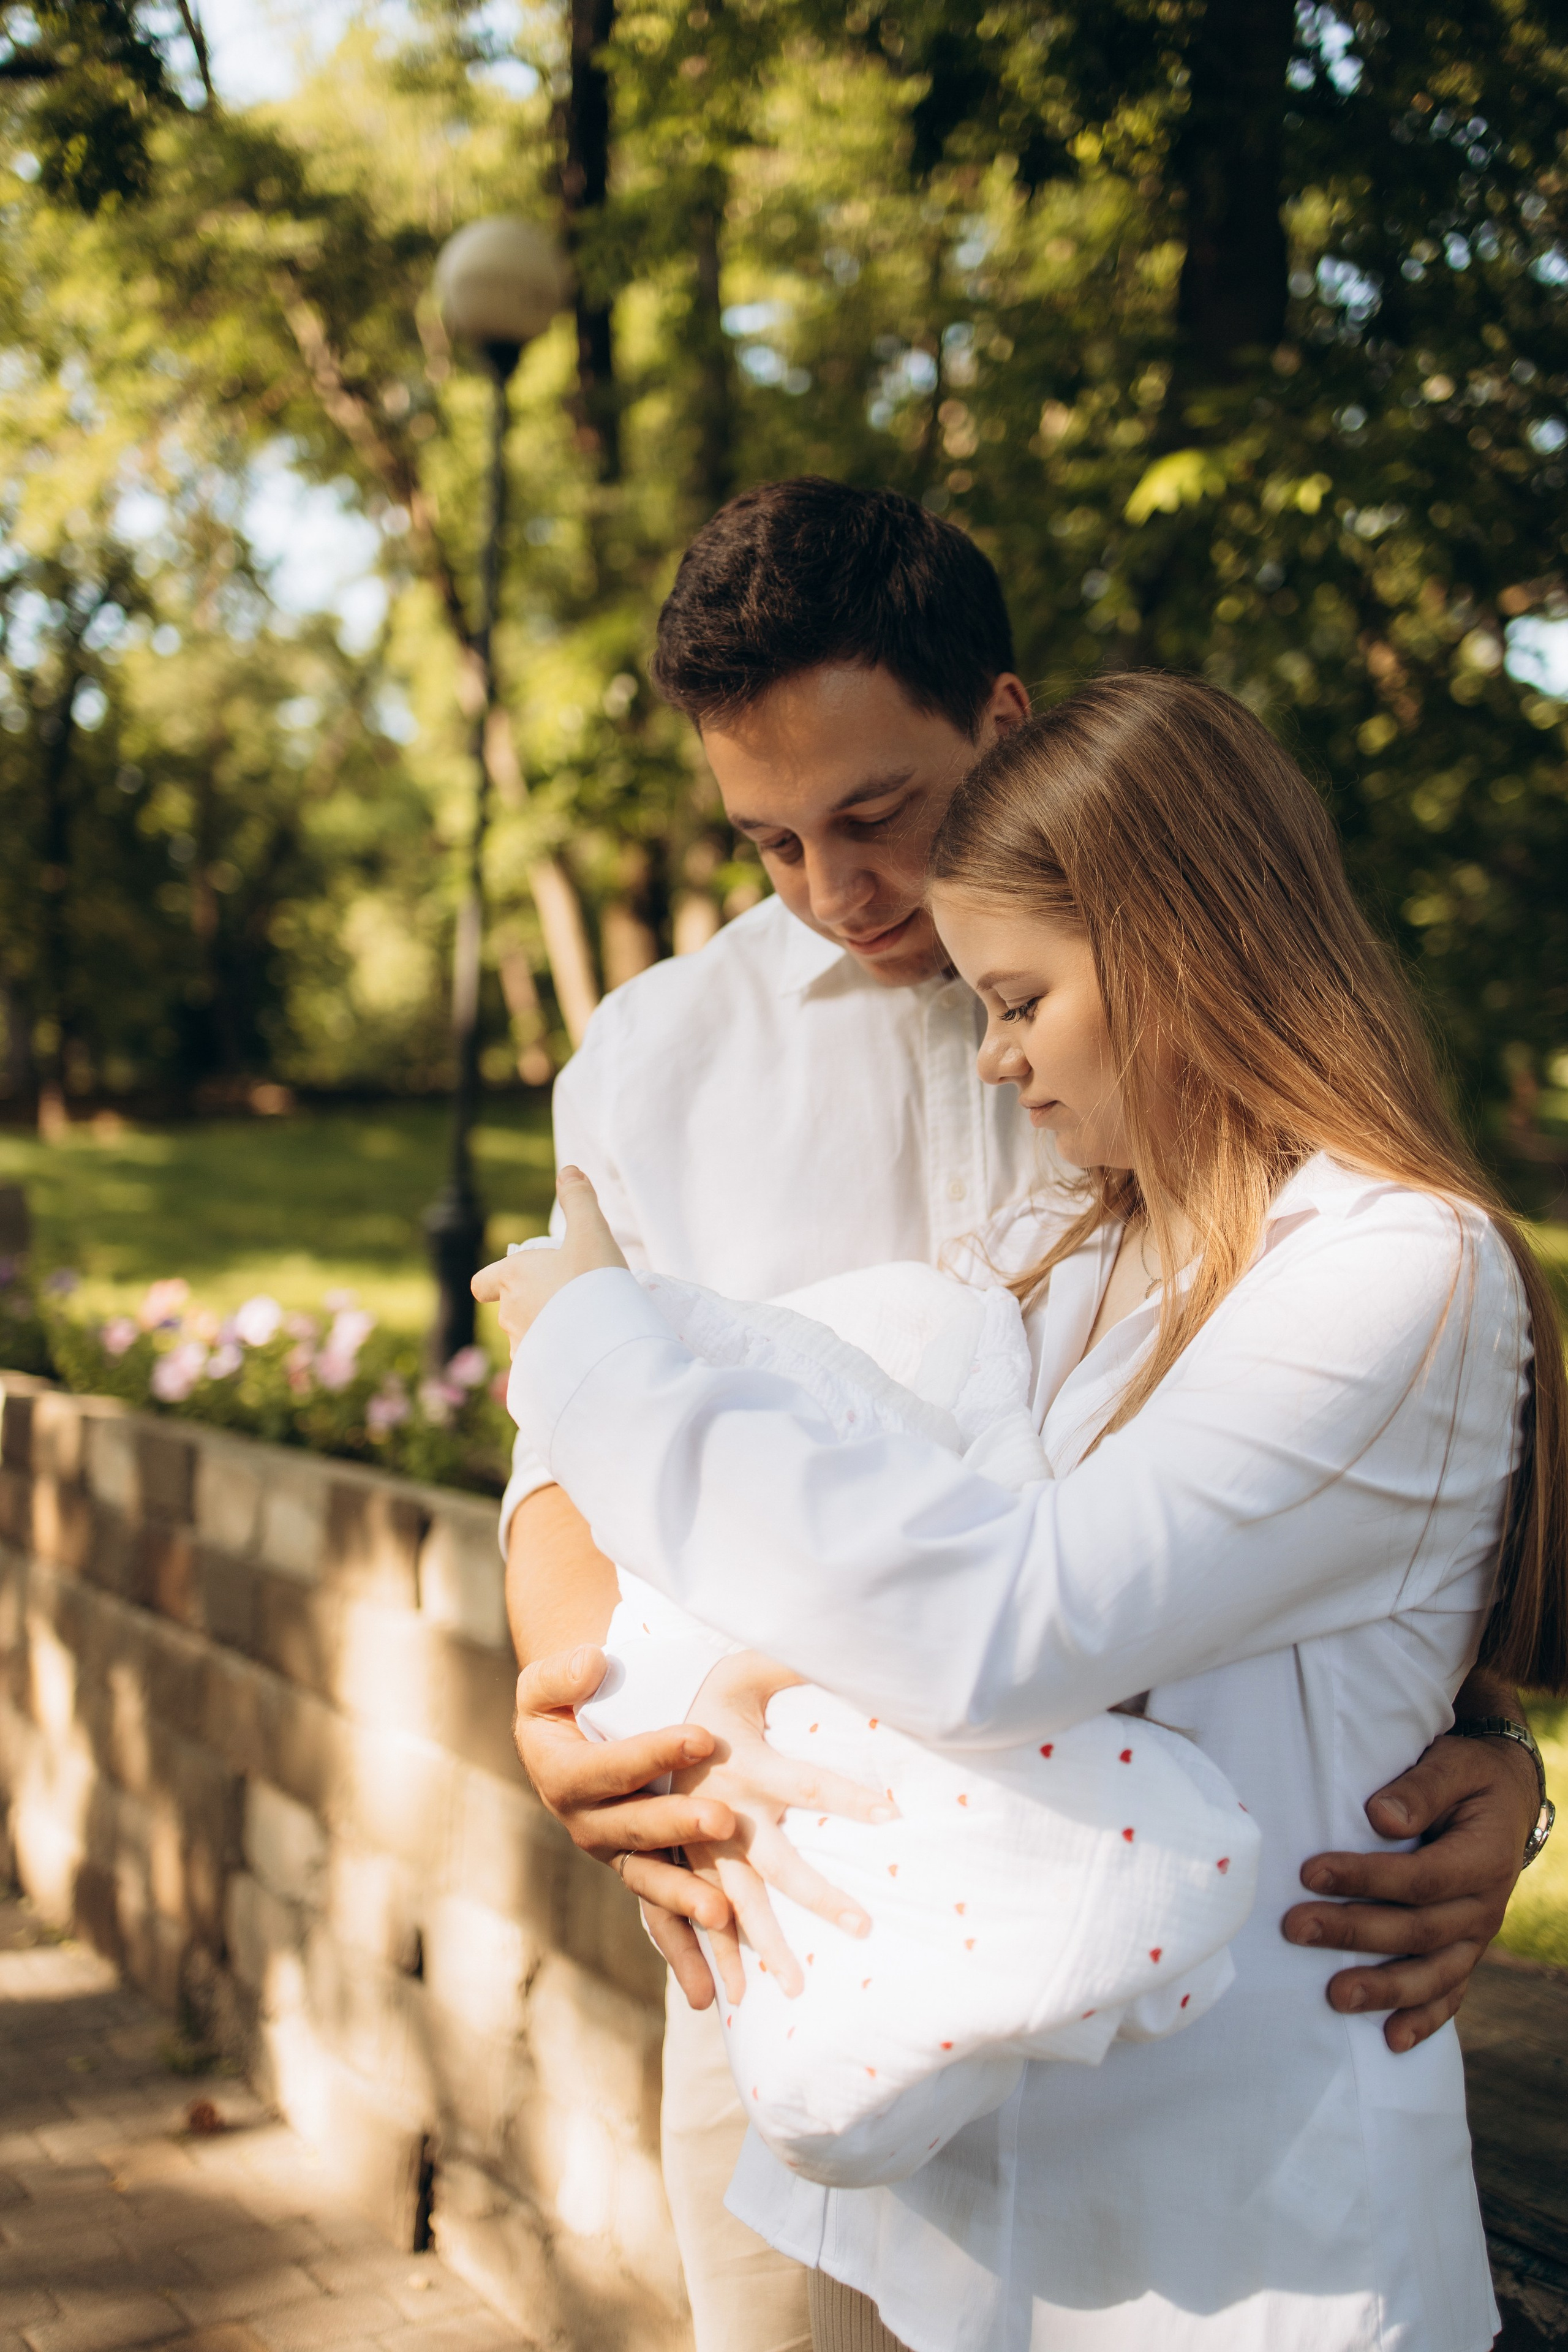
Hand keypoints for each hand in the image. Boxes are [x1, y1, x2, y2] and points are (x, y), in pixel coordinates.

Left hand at [472, 1167, 625, 1350]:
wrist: (604, 1343)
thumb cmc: (593, 1282)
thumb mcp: (592, 1232)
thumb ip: (579, 1199)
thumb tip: (568, 1169)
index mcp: (514, 1277)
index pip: (484, 1282)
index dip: (494, 1282)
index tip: (509, 1283)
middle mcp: (509, 1314)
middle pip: (510, 1309)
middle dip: (532, 1305)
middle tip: (568, 1301)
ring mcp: (521, 1347)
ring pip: (525, 1338)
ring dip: (544, 1333)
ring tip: (577, 1330)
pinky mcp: (536, 1374)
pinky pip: (540, 1366)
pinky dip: (553, 1360)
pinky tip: (577, 1356)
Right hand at [512, 1644, 741, 2010]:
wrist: (564, 1740)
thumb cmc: (562, 1702)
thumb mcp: (547, 1685)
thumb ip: (564, 1673)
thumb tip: (594, 1663)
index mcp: (563, 1775)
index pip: (611, 1765)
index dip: (654, 1751)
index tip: (702, 1734)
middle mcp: (585, 1825)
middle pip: (633, 1828)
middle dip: (679, 1823)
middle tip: (724, 1817)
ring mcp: (613, 1857)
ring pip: (648, 1882)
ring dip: (684, 1899)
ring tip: (724, 1912)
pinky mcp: (638, 1876)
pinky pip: (658, 1919)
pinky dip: (683, 1953)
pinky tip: (710, 1994)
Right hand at [673, 1652, 896, 2005]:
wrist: (627, 1714)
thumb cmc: (706, 1689)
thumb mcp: (748, 1667)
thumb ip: (792, 1664)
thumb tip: (852, 1646)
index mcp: (743, 1762)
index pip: (807, 1783)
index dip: (849, 1796)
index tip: (895, 1814)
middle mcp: (717, 1809)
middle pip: (773, 1862)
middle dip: (816, 1896)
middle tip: (864, 1929)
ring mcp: (690, 1846)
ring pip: (725, 1904)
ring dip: (758, 1946)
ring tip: (789, 1990)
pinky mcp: (668, 1865)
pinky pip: (680, 1916)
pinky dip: (696, 1957)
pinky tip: (717, 2000)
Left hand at [1283, 1727, 1538, 2050]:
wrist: (1506, 1798)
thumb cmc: (1468, 1777)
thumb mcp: (1453, 1764)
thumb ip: (1421, 1788)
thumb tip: (1379, 1817)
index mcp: (1483, 1857)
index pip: (1421, 1878)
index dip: (1367, 1878)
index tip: (1310, 1872)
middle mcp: (1485, 1906)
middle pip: (1418, 1930)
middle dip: (1355, 1933)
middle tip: (1296, 1928)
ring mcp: (1476, 1937)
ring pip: (1433, 1973)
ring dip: (1384, 1988)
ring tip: (1336, 1997)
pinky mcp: (1465, 1952)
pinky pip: (1450, 1994)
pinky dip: (1425, 2020)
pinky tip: (1392, 2041)